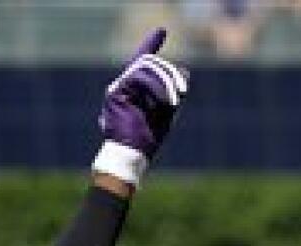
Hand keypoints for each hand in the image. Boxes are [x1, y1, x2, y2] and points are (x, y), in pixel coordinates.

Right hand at [94, 28, 188, 185]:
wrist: (131, 158)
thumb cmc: (147, 142)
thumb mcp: (166, 112)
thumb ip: (173, 92)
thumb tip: (185, 72)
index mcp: (133, 91)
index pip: (143, 63)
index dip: (151, 44)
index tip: (161, 31)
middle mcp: (123, 86)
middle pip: (149, 63)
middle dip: (170, 72)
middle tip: (184, 88)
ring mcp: (117, 88)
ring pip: (145, 66)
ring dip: (165, 80)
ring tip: (175, 100)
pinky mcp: (115, 92)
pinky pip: (138, 75)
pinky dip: (156, 86)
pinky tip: (166, 100)